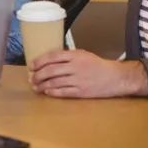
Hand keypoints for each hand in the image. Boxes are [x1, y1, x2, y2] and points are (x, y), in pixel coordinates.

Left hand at [29, 49, 147, 97]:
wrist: (116, 77)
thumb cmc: (98, 65)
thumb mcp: (83, 55)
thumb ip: (67, 56)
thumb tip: (48, 61)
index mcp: (75, 55)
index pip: (52, 56)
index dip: (39, 61)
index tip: (31, 66)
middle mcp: (75, 67)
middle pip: (50, 71)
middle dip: (38, 75)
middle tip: (32, 78)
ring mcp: (78, 80)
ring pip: (54, 82)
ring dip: (42, 85)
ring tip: (36, 87)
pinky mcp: (81, 91)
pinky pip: (63, 92)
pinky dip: (52, 92)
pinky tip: (47, 92)